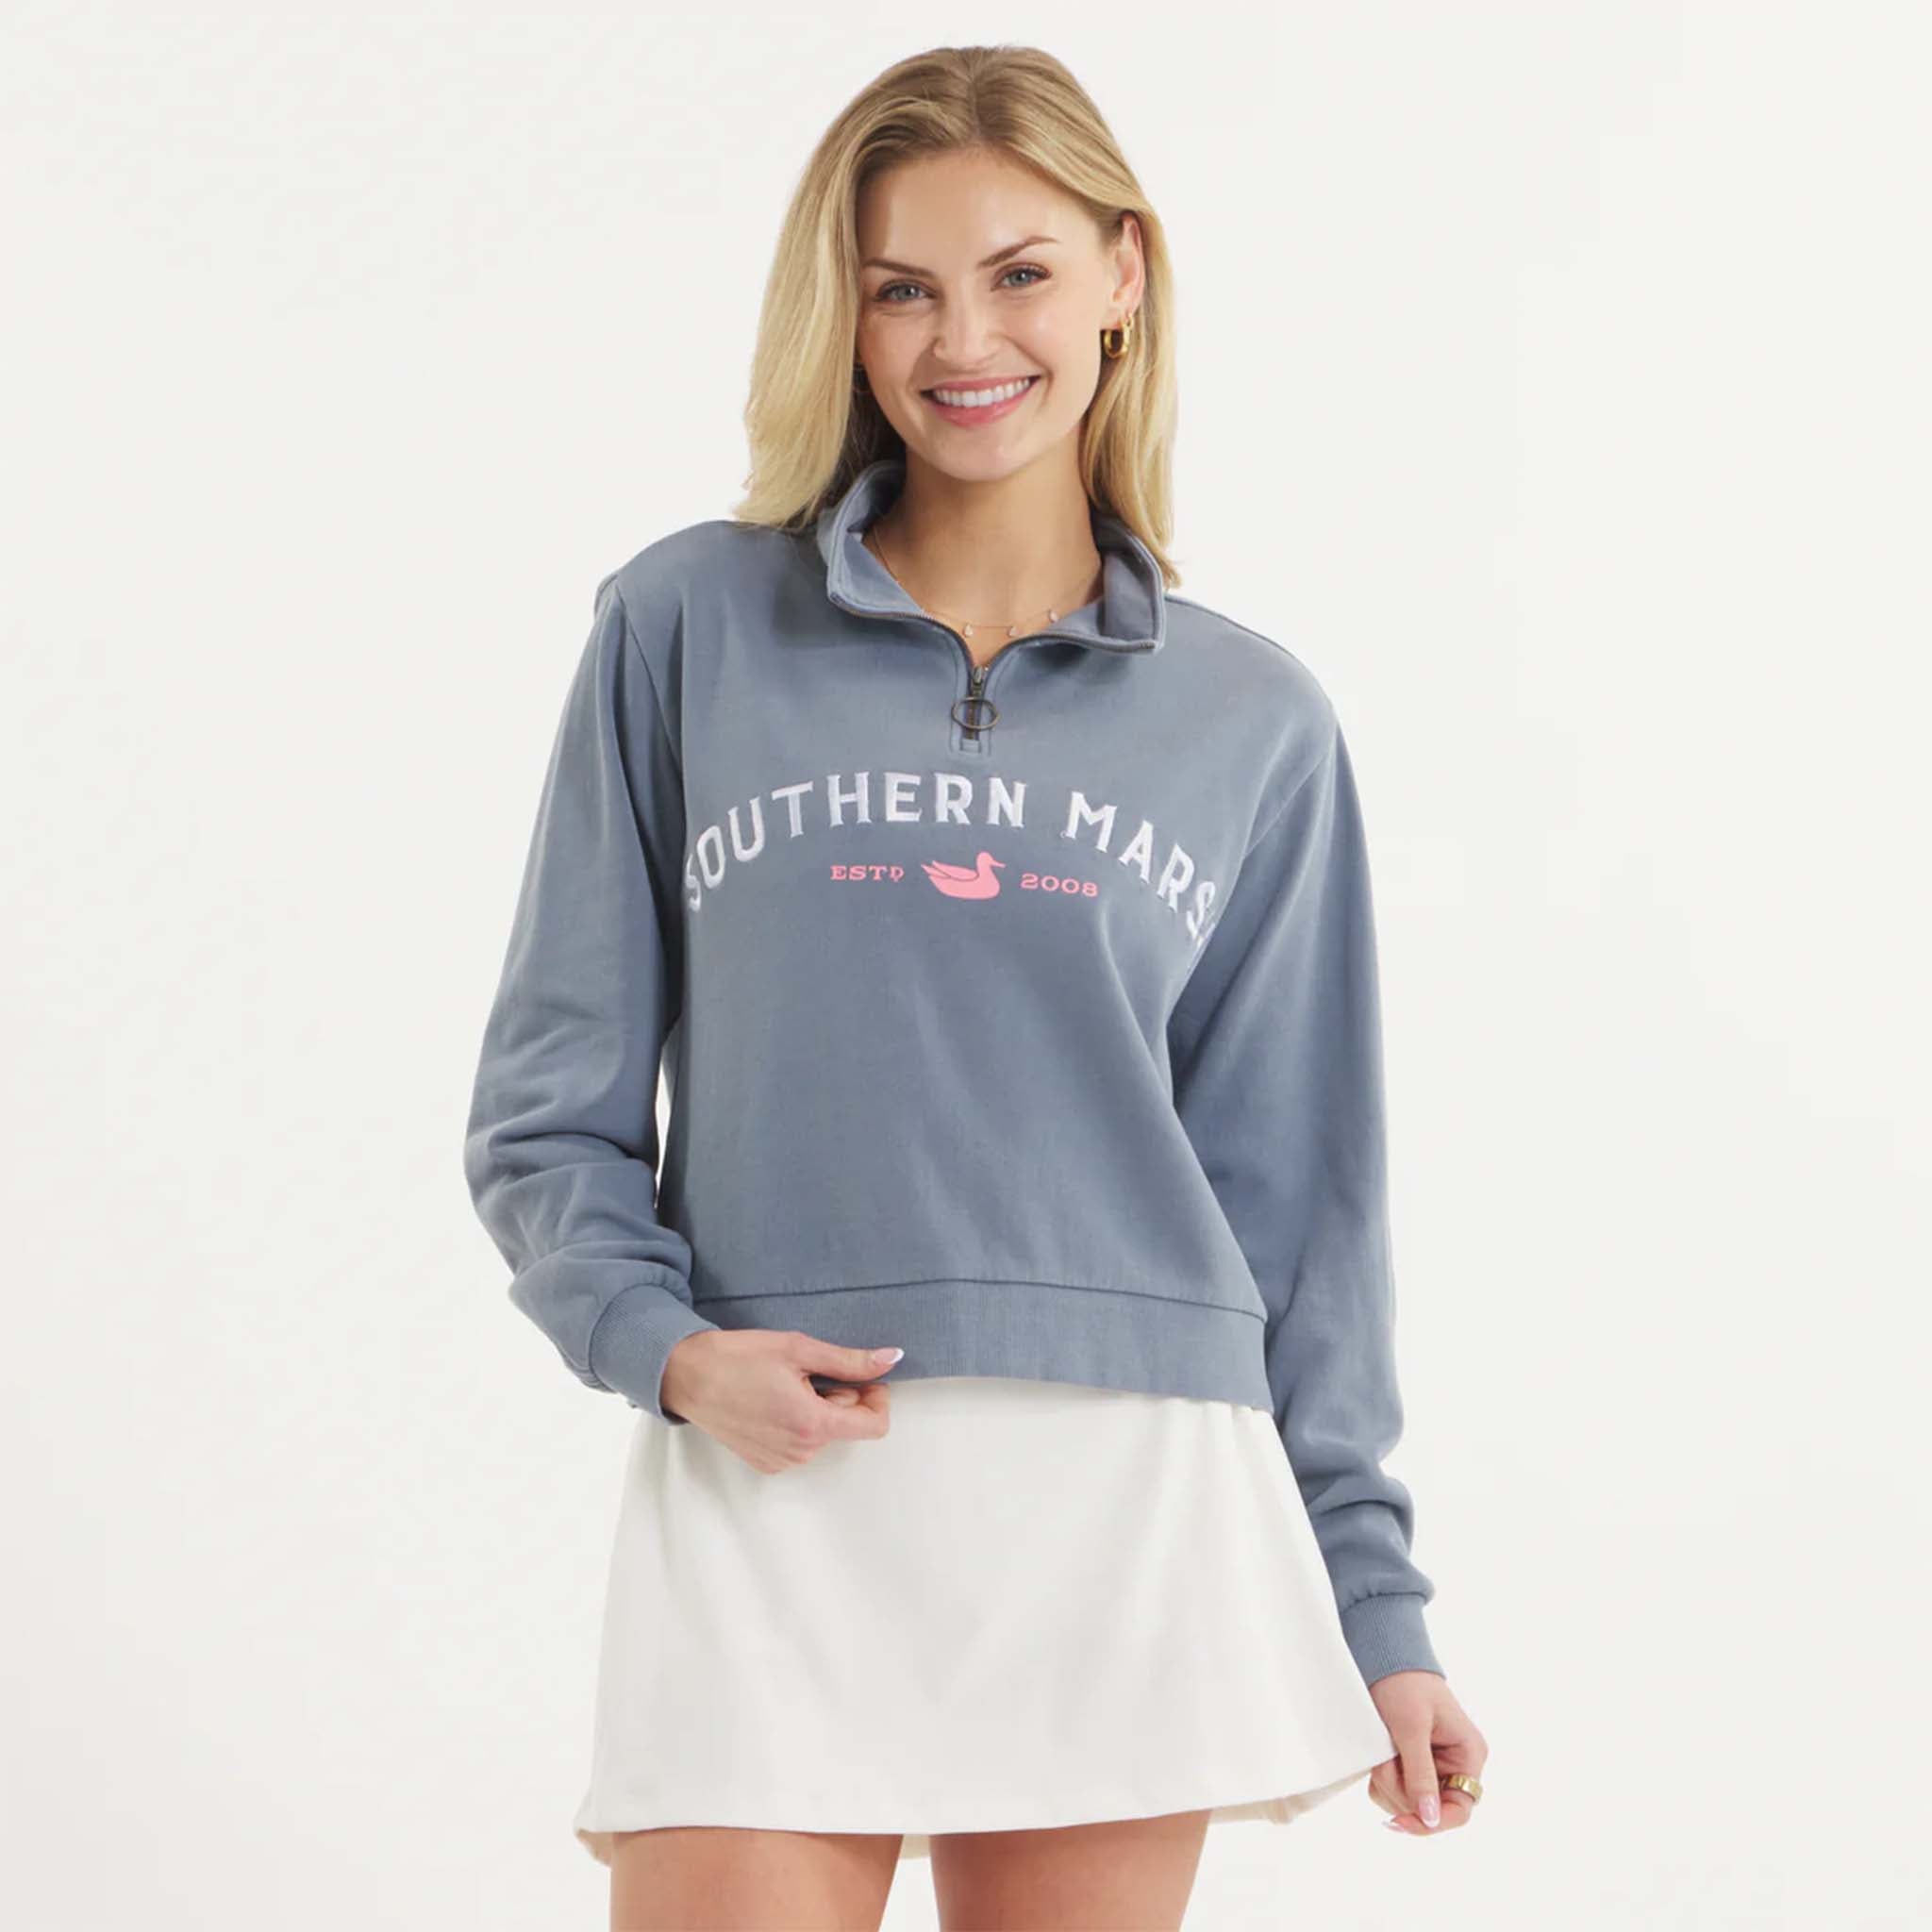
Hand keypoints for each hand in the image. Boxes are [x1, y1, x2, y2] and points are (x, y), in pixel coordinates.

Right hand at [660, 1328, 901, 1471]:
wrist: (687, 1377)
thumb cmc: (738, 1358)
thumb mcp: (798, 1349)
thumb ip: (849, 1360)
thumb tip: (892, 1359)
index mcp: (812, 1424)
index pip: (874, 1425)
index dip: (876, 1397)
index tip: (860, 1375)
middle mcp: (800, 1452)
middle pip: (847, 1425)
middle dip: (839, 1395)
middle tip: (804, 1372)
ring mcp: (782, 1461)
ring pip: (824, 1433)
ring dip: (817, 1408)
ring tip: (782, 1386)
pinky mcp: (766, 1463)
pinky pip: (801, 1443)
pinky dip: (797, 1421)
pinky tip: (770, 1402)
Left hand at [1364, 1670, 1486, 1835]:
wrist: (1382, 1655)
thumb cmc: (1403, 1683)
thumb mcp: (1410, 1728)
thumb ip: (1420, 1774)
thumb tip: (1430, 1818)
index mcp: (1468, 1755)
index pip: (1459, 1810)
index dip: (1432, 1823)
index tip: (1399, 1823)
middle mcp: (1454, 1766)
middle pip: (1428, 1810)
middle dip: (1400, 1791)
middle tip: (1385, 1761)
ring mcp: (1433, 1767)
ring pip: (1407, 1803)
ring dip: (1388, 1782)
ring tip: (1383, 1750)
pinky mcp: (1411, 1765)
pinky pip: (1393, 1791)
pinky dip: (1382, 1778)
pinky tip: (1380, 1754)